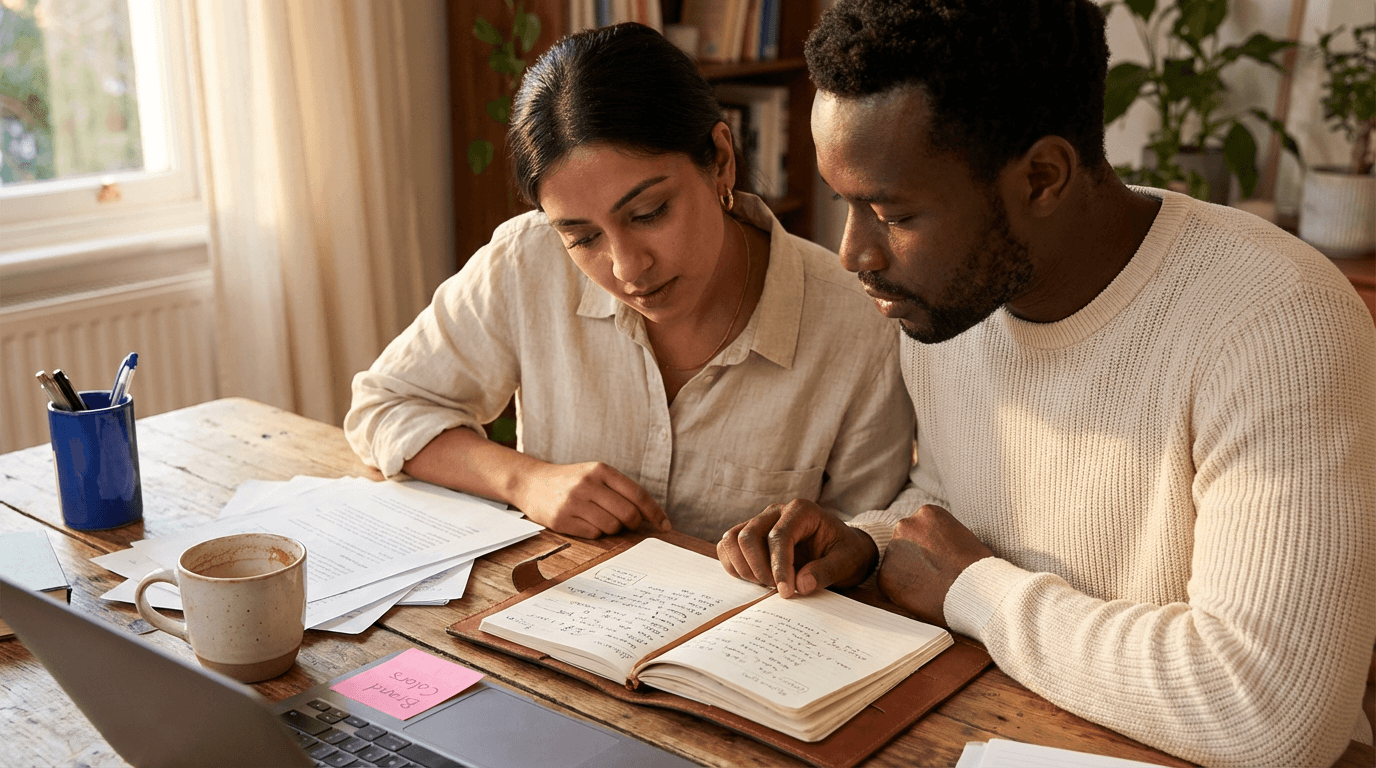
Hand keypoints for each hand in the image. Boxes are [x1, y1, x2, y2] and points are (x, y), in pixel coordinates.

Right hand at [514, 461, 669, 538]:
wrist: (532, 483)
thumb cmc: (571, 481)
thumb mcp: (594, 474)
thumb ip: (619, 490)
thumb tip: (649, 516)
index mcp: (601, 470)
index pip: (637, 495)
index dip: (655, 513)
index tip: (666, 526)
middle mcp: (588, 484)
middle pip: (628, 514)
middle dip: (633, 524)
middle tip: (628, 524)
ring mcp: (573, 502)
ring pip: (612, 527)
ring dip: (613, 529)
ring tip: (601, 519)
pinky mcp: (562, 519)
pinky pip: (594, 534)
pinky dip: (596, 532)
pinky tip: (585, 522)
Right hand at [717, 499, 878, 597]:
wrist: (842, 549)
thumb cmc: (845, 552)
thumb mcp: (847, 562)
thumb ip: (826, 572)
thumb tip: (801, 585)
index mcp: (801, 511)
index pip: (778, 537)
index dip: (778, 567)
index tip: (786, 592)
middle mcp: (776, 511)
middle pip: (748, 536)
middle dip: (759, 569)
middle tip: (777, 590)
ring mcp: (760, 521)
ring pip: (732, 539)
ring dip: (744, 568)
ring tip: (766, 584)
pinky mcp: (751, 535)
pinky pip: (728, 547)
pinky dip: (734, 566)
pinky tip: (754, 580)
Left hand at [877, 504, 993, 624]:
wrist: (976, 591)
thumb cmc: (978, 568)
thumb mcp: (963, 537)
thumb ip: (942, 536)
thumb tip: (936, 546)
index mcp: (926, 512)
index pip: (919, 530)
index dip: (929, 548)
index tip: (941, 559)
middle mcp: (905, 525)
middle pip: (904, 543)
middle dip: (914, 558)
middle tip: (933, 575)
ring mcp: (893, 549)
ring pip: (896, 563)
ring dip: (908, 574)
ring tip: (931, 587)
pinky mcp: (885, 575)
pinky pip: (890, 583)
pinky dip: (902, 592)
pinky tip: (922, 596)